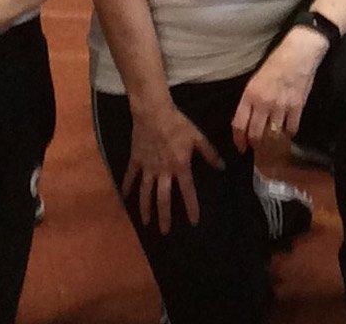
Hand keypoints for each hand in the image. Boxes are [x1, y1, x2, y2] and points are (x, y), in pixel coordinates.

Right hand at [123, 99, 225, 232]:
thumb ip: (209, 154)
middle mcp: (163, 172)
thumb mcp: (198, 138)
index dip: (191, 207)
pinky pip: (130, 176)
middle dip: (164, 216)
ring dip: (145, 208)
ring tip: (145, 223)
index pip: (188, 191)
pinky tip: (123, 198)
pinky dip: (126, 187)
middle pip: (163, 198)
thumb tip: (222, 167)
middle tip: (164, 232)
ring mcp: (147, 167)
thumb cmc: (178, 124)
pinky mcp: (136, 160)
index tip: (193, 222)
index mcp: (180, 167)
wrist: (154, 113)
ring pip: (145, 192)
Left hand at [231, 28, 326, 152]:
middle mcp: (263, 103)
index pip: (239, 124)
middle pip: (255, 133)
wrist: (298, 54)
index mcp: (250, 95)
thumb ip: (250, 100)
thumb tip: (247, 119)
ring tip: (273, 140)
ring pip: (273, 134)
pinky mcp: (297, 107)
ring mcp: (281, 106)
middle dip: (255, 143)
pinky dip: (289, 133)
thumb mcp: (255, 80)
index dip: (239, 139)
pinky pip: (291, 128)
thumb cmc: (275, 63)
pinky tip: (288, 131)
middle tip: (257, 146)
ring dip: (272, 139)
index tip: (240, 147)